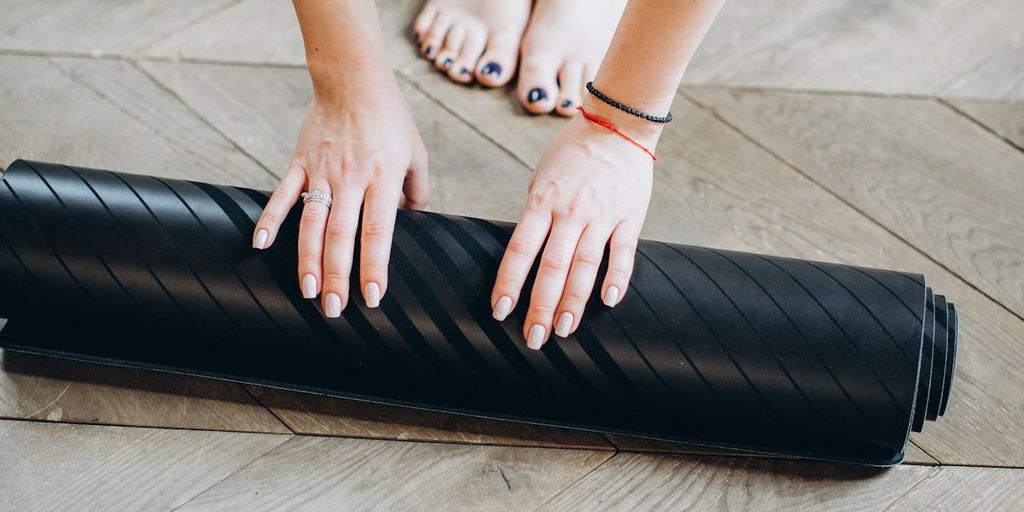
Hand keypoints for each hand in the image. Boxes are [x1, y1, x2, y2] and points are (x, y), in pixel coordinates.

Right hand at [253, 67, 428, 316]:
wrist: (353, 79)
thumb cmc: (390, 118)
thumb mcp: (416, 153)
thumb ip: (417, 190)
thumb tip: (415, 220)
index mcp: (382, 179)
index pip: (377, 233)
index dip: (373, 267)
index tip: (372, 298)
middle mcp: (351, 179)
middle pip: (340, 237)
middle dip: (336, 277)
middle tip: (334, 309)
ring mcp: (322, 172)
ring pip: (311, 224)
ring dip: (307, 261)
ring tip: (307, 291)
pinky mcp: (300, 163)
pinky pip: (282, 195)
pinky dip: (269, 219)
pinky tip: (260, 245)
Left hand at [491, 103, 657, 348]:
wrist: (617, 125)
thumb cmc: (573, 153)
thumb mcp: (542, 179)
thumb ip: (535, 214)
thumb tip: (526, 252)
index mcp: (542, 202)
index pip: (520, 250)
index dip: (509, 283)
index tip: (500, 311)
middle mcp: (569, 212)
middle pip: (551, 268)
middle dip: (541, 307)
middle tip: (534, 338)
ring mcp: (601, 216)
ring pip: (584, 267)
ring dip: (573, 303)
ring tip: (564, 331)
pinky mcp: (629, 217)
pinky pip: (623, 253)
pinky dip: (617, 278)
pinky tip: (609, 302)